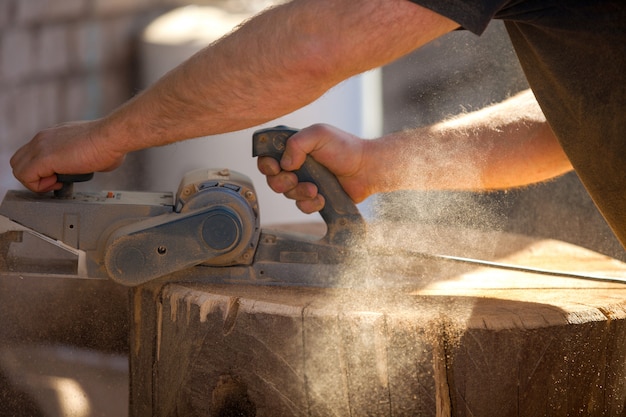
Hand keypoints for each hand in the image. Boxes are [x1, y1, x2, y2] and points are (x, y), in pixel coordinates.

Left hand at [10, 120, 125, 192]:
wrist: (112, 136)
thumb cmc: (110, 143)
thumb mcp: (93, 151)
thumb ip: (87, 158)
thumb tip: (97, 165)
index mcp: (55, 136)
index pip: (32, 154)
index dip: (43, 170)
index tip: (60, 176)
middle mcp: (44, 138)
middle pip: (20, 160)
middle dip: (35, 176)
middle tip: (55, 181)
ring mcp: (41, 146)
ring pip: (18, 168)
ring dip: (35, 182)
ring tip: (56, 183)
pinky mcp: (43, 157)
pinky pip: (25, 177)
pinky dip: (37, 185)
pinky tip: (56, 183)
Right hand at [257, 124, 371, 212]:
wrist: (366, 169)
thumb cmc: (345, 147)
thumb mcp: (319, 134)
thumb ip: (296, 143)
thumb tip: (284, 163)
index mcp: (294, 147)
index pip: (268, 157)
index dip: (267, 165)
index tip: (276, 167)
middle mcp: (296, 165)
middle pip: (272, 179)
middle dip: (281, 182)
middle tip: (295, 179)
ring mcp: (305, 181)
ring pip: (287, 194)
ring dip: (299, 192)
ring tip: (315, 189)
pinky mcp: (314, 197)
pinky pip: (301, 206)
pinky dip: (310, 204)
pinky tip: (321, 197)